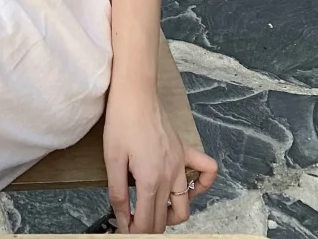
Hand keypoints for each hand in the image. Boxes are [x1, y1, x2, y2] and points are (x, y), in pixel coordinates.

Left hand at [103, 86, 216, 233]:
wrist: (136, 92)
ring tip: (153, 211)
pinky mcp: (185, 150)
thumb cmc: (121, 121)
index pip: (146, 222)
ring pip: (184, 206)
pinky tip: (186, 188)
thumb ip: (118, 194)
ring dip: (170, 216)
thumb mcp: (112, 160)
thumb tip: (123, 220)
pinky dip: (200, 185)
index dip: (134, 232)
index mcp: (150, 179)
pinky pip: (206, 172)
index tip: (124, 231)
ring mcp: (181, 163)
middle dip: (148, 228)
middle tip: (133, 223)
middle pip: (164, 219)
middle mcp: (170, 175)